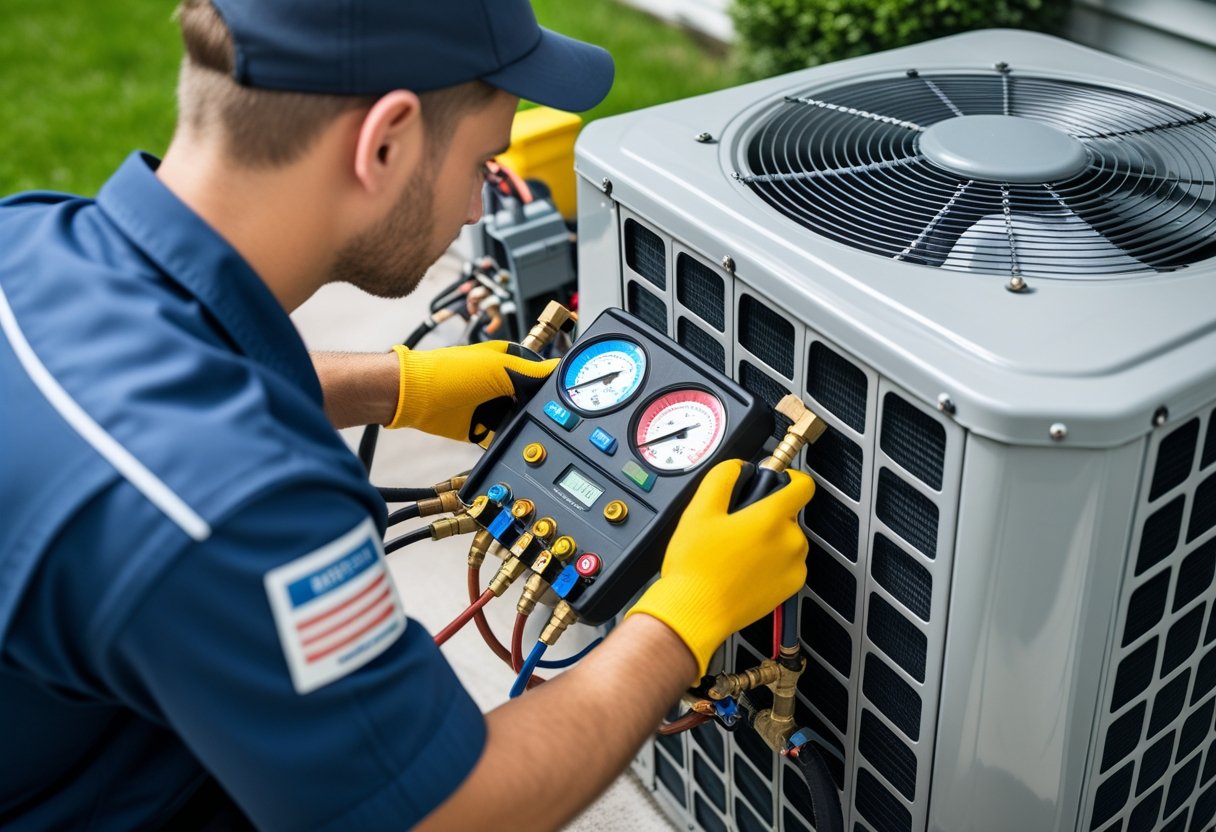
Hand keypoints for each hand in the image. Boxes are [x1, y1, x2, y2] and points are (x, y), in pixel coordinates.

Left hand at [386, 341, 557, 443]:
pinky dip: (507, 439)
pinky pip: (502, 435)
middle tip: (550, 417)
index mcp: (509, 362)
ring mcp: (492, 405)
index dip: (553, 384)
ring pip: (520, 419)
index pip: (541, 374)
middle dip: (539, 409)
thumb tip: (558, 371)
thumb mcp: (497, 367)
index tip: (566, 397)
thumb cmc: (449, 372)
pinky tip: (513, 440)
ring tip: (531, 429)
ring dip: (524, 425)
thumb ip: (530, 372)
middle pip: (533, 400)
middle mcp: (502, 384)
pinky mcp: (481, 426)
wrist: (417, 397)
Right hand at [626, 459, 814, 677]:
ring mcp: (793, 566)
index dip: (789, 477)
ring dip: (768, 538)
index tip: (775, 481)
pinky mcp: (791, 588)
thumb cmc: (696, 567)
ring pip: (787, 539)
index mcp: (771, 518)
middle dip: (765, 513)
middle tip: (735, 525)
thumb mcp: (699, 509)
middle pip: (788, 513)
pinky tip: (744, 568)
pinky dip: (772, 562)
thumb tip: (739, 467)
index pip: (803, 485)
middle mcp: (790, 541)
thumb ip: (723, 476)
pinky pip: (788, 563)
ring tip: (736, 551)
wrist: (695, 612)